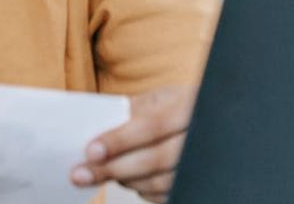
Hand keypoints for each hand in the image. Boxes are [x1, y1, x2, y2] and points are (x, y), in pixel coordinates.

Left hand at [70, 85, 196, 202]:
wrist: (211, 120)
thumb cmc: (178, 107)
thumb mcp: (160, 98)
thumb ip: (132, 111)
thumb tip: (94, 128)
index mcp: (190, 106)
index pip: (151, 126)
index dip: (119, 140)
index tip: (90, 151)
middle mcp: (202, 137)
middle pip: (156, 159)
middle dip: (114, 167)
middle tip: (81, 174)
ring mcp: (204, 164)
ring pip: (160, 182)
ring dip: (125, 180)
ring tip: (99, 173)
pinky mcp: (200, 184)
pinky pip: (166, 194)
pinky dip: (141, 189)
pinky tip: (125, 179)